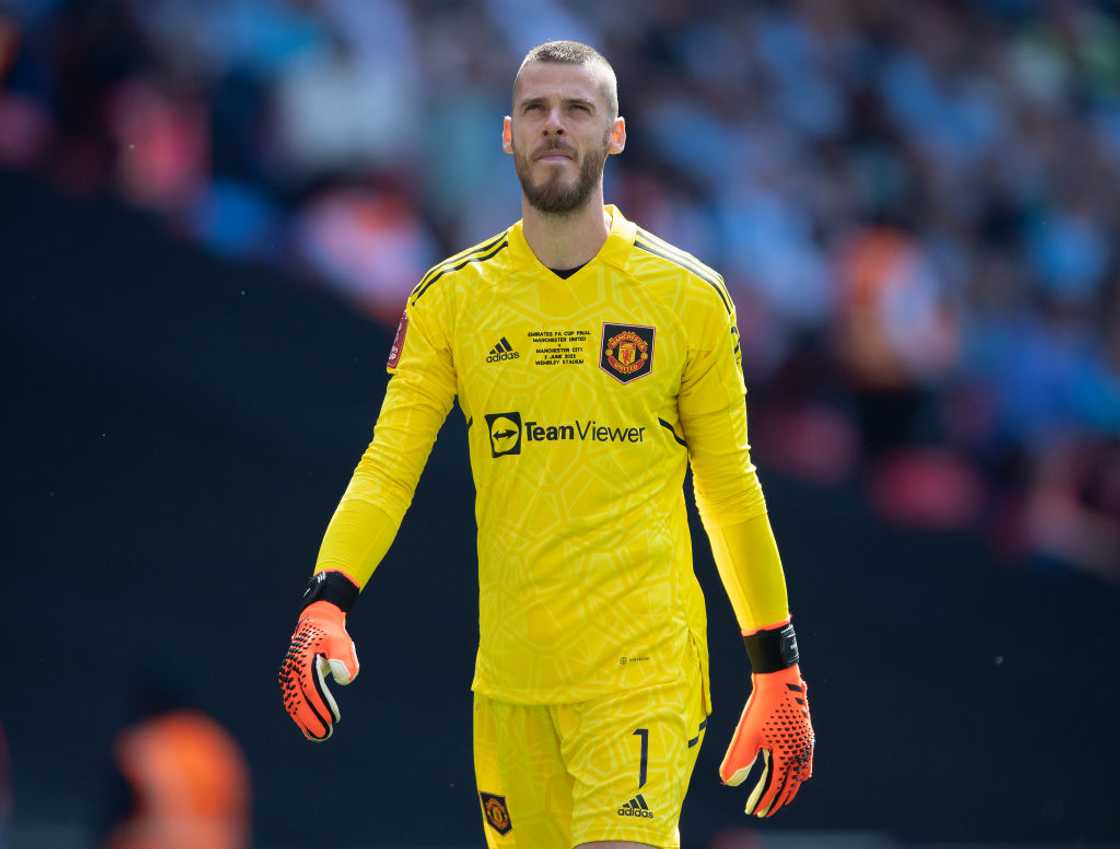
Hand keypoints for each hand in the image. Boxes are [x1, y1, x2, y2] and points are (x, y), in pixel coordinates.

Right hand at [279, 600, 358, 740]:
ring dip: (305, 721)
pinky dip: (300, 716)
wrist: (315, 625)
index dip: (321, 705)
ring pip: (293, 704)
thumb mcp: (341, 641)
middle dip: (311, 719)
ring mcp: (287, 677)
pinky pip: (292, 702)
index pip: (311, 688)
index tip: (332, 719)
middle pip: (298, 700)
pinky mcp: (288, 682)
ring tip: (320, 736)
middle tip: (326, 734)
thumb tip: (345, 680)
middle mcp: (290, 671)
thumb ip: (343, 658)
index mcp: (302, 660)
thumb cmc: (331, 635)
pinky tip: (310, 729)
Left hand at [719, 664, 813, 816]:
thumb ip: (737, 760)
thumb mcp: (746, 735)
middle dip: (775, 800)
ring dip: (788, 788)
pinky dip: (798, 773)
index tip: (752, 811)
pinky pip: (804, 762)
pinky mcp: (804, 734)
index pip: (774, 787)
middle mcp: (800, 754)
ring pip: (798, 775)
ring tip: (779, 797)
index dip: (762, 801)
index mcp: (787, 756)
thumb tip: (727, 783)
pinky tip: (795, 773)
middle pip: (788, 785)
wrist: (779, 679)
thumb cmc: (761, 706)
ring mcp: (805, 744)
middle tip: (763, 811)